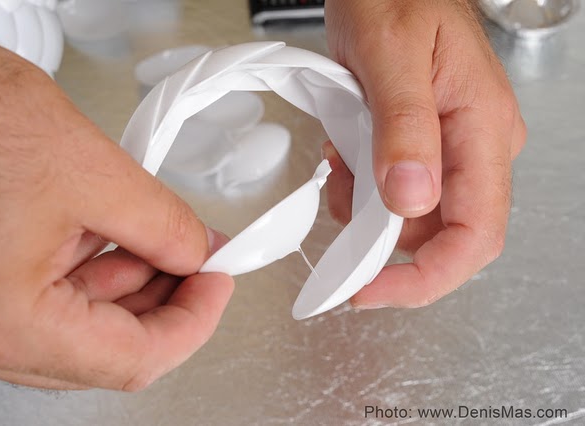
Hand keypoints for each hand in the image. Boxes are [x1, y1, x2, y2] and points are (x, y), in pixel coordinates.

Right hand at [0, 17, 232, 389]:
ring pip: (79, 334)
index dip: (194, 322)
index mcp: (1, 322)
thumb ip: (164, 227)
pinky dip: (93, 282)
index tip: (218, 286)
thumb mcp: (94, 172)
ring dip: (132, 289)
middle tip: (202, 263)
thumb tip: (198, 256)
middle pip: (106, 353)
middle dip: (167, 303)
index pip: (132, 359)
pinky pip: (47, 312)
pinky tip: (119, 244)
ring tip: (162, 241)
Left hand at [323, 0, 525, 307]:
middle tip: (340, 204)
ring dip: (364, 207)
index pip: (476, 234)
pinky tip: (344, 154)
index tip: (370, 291)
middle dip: (382, 238)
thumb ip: (403, 130)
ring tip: (339, 161)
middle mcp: (475, 146)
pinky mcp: (421, 144)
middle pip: (440, 233)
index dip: (426, 278)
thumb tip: (411, 202)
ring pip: (409, 215)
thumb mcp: (390, 55)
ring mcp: (449, 147)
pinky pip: (393, 190)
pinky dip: (360, 187)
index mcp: (482, 129)